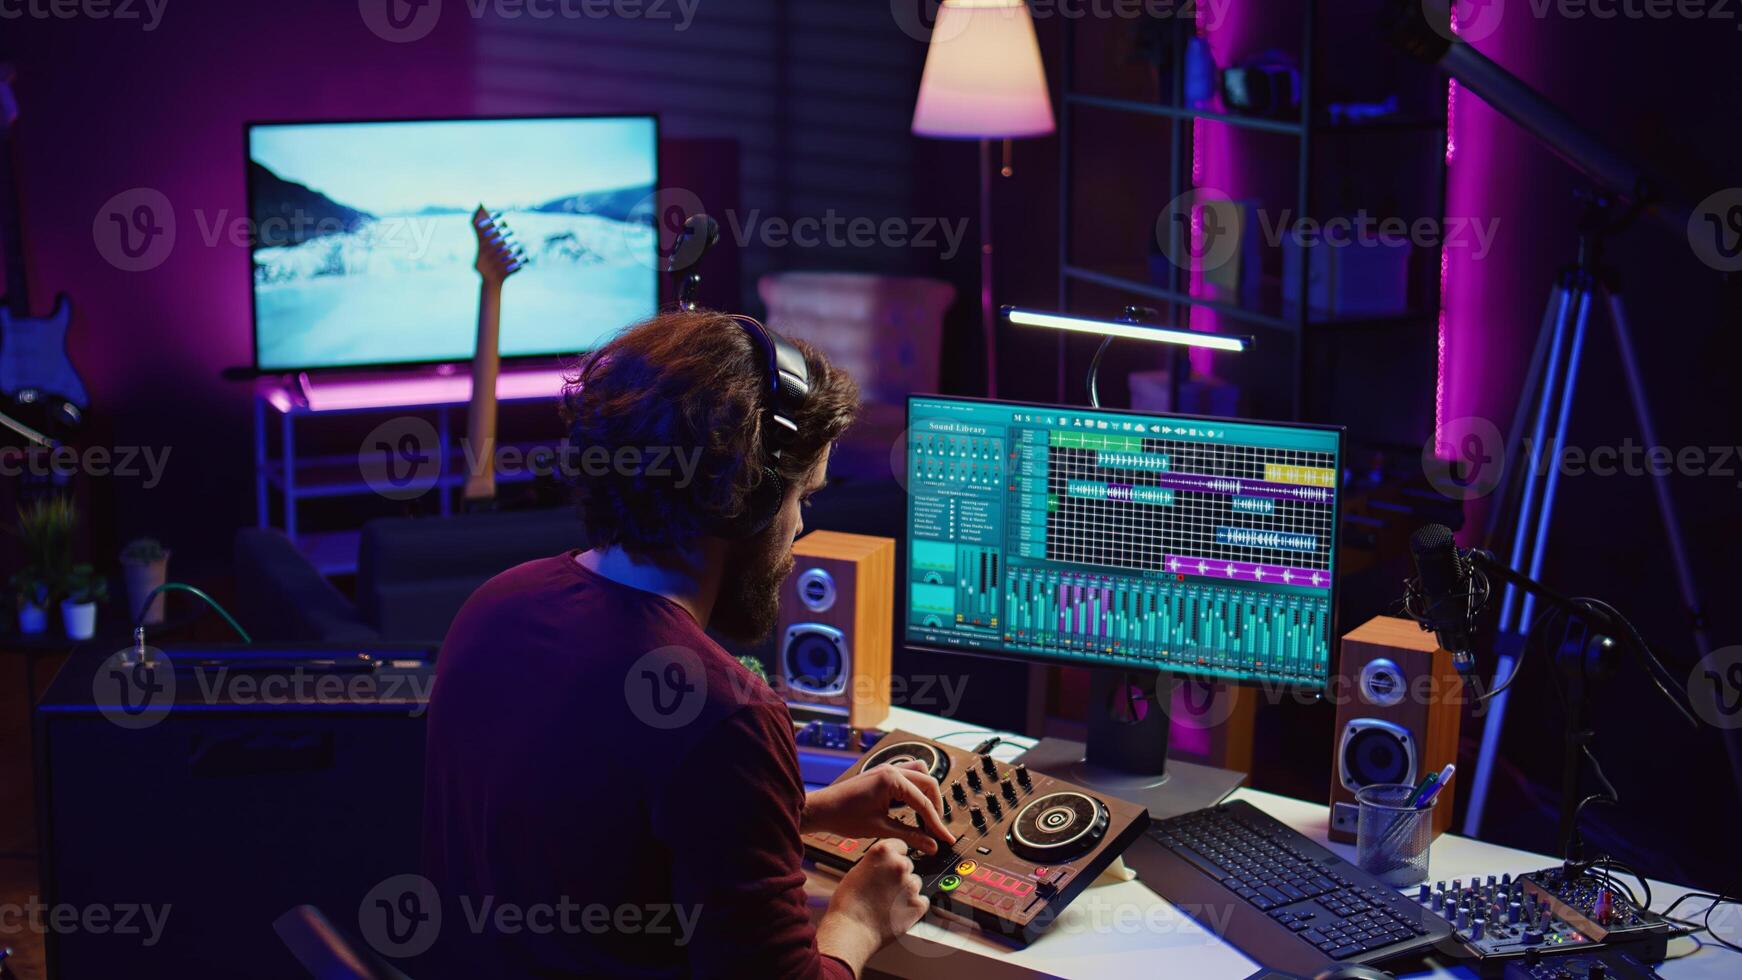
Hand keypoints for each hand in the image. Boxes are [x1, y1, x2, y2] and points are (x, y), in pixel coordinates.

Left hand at [803, 761, 955, 854]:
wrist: (820, 809)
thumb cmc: (844, 817)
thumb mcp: (880, 828)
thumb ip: (910, 835)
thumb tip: (932, 846)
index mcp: (892, 780)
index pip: (924, 802)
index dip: (937, 824)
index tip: (945, 839)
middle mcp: (892, 769)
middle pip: (928, 784)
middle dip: (935, 808)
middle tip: (936, 831)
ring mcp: (887, 769)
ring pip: (919, 776)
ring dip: (926, 795)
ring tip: (926, 818)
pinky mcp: (881, 774)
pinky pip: (907, 776)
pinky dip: (914, 790)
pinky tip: (911, 808)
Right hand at [816, 839, 927, 972]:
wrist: (851, 929)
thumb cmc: (848, 904)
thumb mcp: (857, 871)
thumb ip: (875, 864)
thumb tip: (884, 866)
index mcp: (883, 852)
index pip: (901, 846)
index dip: (895, 857)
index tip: (891, 865)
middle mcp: (899, 865)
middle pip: (908, 865)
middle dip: (899, 875)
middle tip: (885, 889)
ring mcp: (911, 884)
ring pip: (915, 883)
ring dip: (906, 891)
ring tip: (888, 902)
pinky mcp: (918, 904)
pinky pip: (922, 901)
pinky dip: (913, 906)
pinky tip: (898, 911)